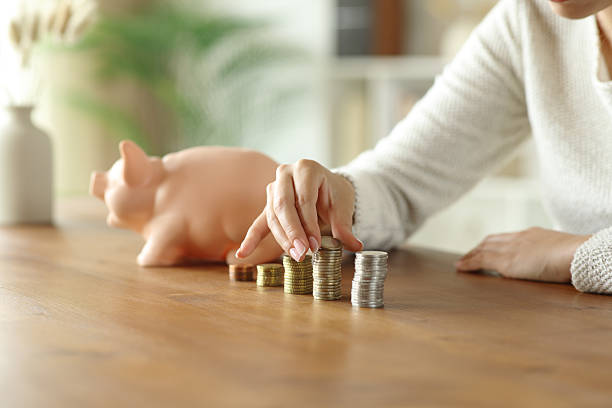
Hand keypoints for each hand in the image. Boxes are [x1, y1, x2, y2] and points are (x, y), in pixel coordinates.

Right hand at [236, 159, 362, 260]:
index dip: (309, 224)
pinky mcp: (268, 204)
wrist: (326, 187)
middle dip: (292, 232)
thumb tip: (356, 245)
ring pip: (273, 215)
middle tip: (302, 253)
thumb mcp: (344, 206)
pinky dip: (251, 239)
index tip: (315, 246)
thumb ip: (345, 225)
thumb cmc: (335, 193)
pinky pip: (259, 222)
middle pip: (283, 205)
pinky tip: (242, 254)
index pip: (304, 199)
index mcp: (307, 168)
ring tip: (294, 256)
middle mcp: (286, 174)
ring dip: (282, 238)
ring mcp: (274, 188)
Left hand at [455, 227, 589, 281]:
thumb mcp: (561, 254)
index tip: (485, 248)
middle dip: (478, 248)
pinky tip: (460, 268)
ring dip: (470, 255)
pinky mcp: (505, 261)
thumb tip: (548, 264)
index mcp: (533, 234)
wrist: (576, 253)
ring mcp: (511, 248)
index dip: (494, 243)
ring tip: (461, 263)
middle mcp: (519, 238)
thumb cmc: (576, 257)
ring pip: (483, 249)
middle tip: (468, 256)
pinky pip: (480, 260)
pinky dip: (468, 263)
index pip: (507, 237)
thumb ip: (551, 256)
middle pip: (491, 240)